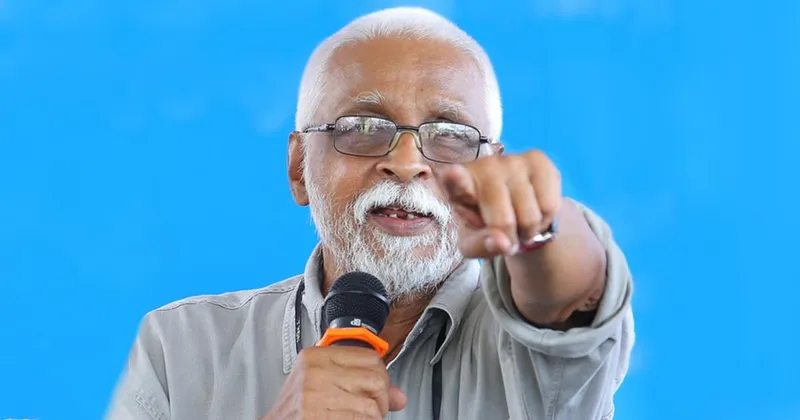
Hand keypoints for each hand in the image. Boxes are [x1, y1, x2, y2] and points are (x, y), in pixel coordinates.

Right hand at [262, 346, 406, 419]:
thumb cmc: (296, 408)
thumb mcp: (323, 384)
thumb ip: (360, 383)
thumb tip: (399, 396)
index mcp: (317, 357)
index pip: (370, 358)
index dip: (381, 376)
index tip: (377, 389)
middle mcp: (316, 372)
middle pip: (376, 380)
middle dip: (381, 400)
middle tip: (373, 409)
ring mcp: (316, 395)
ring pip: (372, 407)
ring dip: (372, 418)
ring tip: (358, 418)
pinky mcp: (316, 416)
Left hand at [438, 150, 561, 257]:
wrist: (514, 206)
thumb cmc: (485, 223)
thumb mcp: (474, 243)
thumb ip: (481, 246)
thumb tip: (503, 243)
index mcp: (457, 186)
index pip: (455, 181)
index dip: (455, 178)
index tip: (453, 173)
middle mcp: (483, 166)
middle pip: (504, 220)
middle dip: (510, 237)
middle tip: (506, 232)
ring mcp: (512, 160)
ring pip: (530, 216)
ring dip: (529, 230)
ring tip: (520, 220)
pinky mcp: (538, 160)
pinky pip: (550, 205)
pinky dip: (546, 218)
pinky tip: (535, 208)